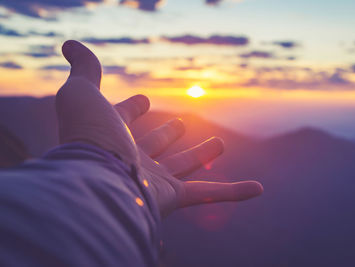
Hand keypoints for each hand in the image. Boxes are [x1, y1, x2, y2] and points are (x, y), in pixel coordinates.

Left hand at [57, 40, 262, 216]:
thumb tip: (70, 44)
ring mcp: (152, 180)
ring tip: (219, 143)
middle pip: (155, 146)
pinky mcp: (172, 197)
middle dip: (168, 135)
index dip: (130, 109)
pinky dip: (235, 193)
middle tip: (181, 125)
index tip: (142, 101)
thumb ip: (84, 70)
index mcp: (109, 135)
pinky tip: (257, 189)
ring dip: (202, 156)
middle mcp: (130, 160)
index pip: (121, 119)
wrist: (96, 183)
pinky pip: (209, 194)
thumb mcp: (83, 95)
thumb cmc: (88, 137)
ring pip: (184, 166)